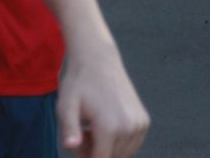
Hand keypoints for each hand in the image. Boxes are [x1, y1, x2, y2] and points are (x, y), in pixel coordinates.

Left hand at [57, 41, 149, 157]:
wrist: (99, 60)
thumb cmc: (79, 84)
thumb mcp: (66, 106)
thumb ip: (68, 130)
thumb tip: (70, 146)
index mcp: (110, 126)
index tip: (78, 146)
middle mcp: (130, 127)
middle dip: (95, 154)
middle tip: (83, 134)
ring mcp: (140, 124)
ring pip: (123, 154)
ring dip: (107, 149)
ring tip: (93, 129)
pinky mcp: (144, 121)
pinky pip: (131, 145)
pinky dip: (118, 143)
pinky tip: (105, 126)